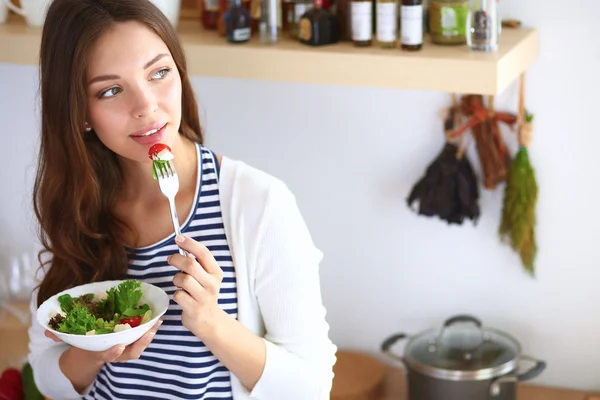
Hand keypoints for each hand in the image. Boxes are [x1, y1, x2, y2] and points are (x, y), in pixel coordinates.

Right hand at [45, 319, 162, 363]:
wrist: (91, 355)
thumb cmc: (84, 343)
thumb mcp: (72, 341)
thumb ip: (60, 335)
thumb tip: (47, 330)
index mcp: (100, 353)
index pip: (107, 355)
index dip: (113, 353)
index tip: (118, 347)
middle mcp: (115, 352)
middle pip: (130, 352)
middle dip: (141, 343)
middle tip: (150, 332)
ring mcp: (125, 348)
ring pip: (139, 346)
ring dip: (149, 335)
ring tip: (157, 322)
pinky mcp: (132, 340)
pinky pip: (143, 337)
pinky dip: (150, 328)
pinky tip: (158, 317)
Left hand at [168, 234, 224, 337]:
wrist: (209, 321)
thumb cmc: (204, 295)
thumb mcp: (206, 278)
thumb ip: (198, 264)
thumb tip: (183, 246)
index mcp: (216, 274)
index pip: (204, 253)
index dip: (190, 243)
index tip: (179, 238)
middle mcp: (212, 284)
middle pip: (191, 264)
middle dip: (177, 259)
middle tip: (170, 259)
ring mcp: (204, 297)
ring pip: (183, 279)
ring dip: (176, 279)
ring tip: (179, 283)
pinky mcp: (194, 308)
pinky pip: (178, 294)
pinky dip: (176, 294)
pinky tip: (181, 297)